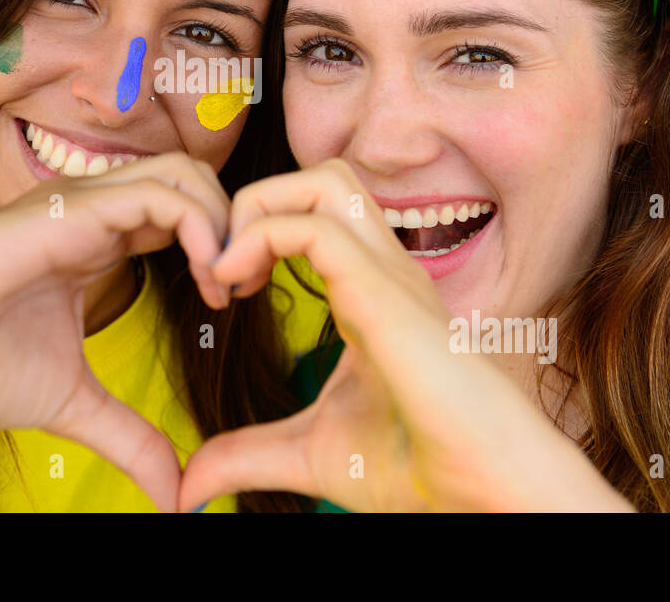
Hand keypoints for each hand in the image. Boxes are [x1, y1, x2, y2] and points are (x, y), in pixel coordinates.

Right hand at [0, 152, 237, 511]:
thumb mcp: (73, 404)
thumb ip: (131, 438)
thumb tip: (175, 495)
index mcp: (98, 240)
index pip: (182, 213)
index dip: (220, 247)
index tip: (230, 301)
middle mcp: (95, 211)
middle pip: (194, 179)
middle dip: (235, 225)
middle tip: (239, 289)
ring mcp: (82, 204)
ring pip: (184, 174)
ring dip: (224, 223)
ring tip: (225, 284)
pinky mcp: (69, 210)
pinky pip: (158, 194)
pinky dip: (201, 226)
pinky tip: (206, 277)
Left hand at [180, 160, 631, 511]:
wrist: (481, 492)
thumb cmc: (418, 469)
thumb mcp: (308, 455)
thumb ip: (247, 455)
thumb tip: (188, 487)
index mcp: (372, 292)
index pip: (315, 214)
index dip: (257, 232)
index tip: (223, 291)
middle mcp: (384, 270)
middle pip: (322, 177)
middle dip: (256, 204)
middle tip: (223, 269)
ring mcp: (389, 274)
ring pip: (325, 179)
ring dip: (260, 207)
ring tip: (229, 269)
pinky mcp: (384, 292)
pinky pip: (315, 225)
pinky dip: (260, 236)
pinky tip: (234, 284)